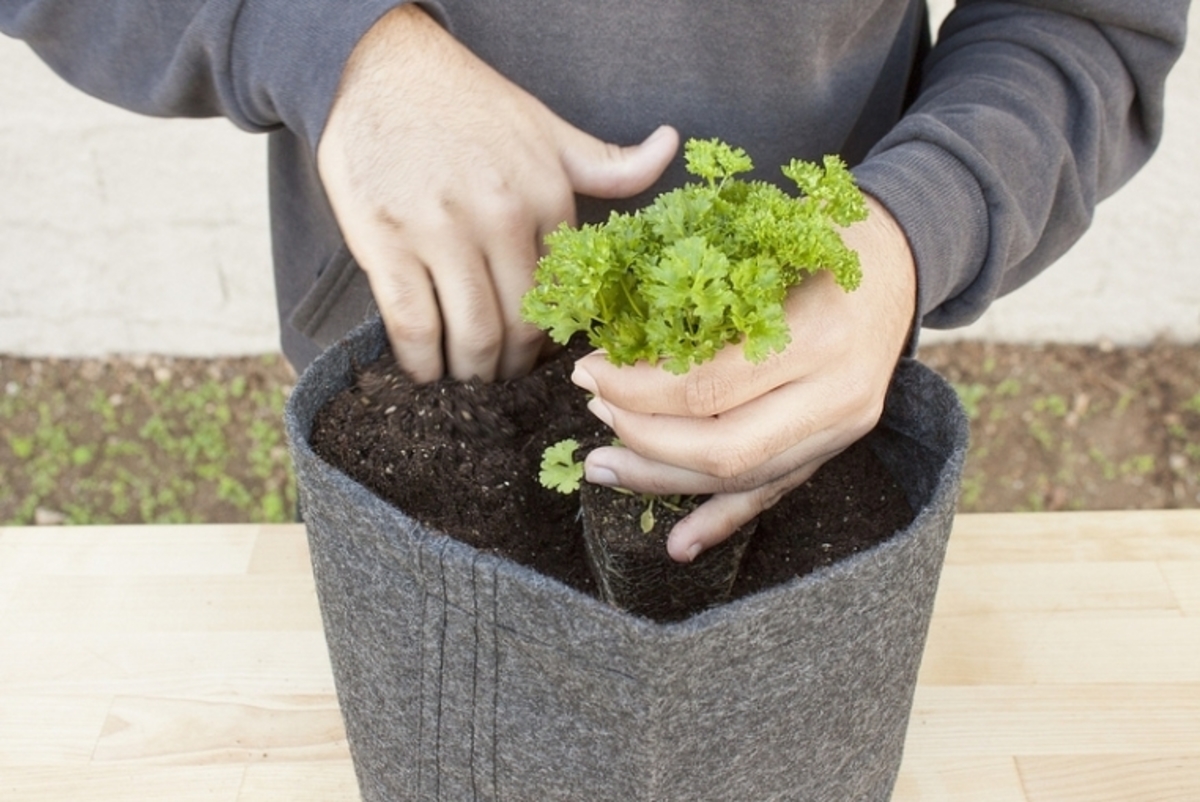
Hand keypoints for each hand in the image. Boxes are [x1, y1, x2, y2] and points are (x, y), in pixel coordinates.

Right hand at [317, 5, 677, 381]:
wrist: (386, 66)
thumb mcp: (549, 129)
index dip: (549, 341)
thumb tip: (670, 145)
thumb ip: (608, 164)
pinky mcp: (386, 244)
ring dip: (469, 373)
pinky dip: (421, 363)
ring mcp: (441, 232)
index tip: (533, 354)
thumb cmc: (470, 103)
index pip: (562, 298)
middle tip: (498, 378)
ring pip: (471, 336)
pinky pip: (413, 326)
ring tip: (464, 378)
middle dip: (510, 370)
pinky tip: (423, 370)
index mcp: (546, 197)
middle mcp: (500, 217)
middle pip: (519, 329)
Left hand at [571, 196, 915, 561]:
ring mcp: (841, 430)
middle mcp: (836, 394)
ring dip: (662, 479)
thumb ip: (707, 292)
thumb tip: (618, 337)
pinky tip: (679, 544)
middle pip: (722, 448)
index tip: (591, 369)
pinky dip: (721, 519)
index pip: (707, 387)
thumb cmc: (822, 238)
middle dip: (642, 437)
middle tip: (594, 409)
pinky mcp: (835, 447)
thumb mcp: (766, 242)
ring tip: (604, 465)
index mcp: (817, 335)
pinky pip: (773, 493)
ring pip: (741, 478)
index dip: (636, 388)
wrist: (903, 258)